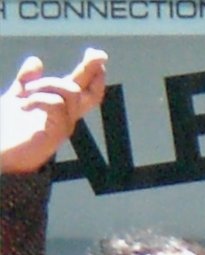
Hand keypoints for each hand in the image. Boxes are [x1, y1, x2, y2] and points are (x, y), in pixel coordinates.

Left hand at [1, 51, 106, 174]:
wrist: (0, 155)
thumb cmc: (7, 132)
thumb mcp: (16, 98)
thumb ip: (27, 81)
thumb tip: (36, 61)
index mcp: (58, 108)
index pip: (80, 87)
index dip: (90, 72)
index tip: (97, 56)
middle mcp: (66, 118)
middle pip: (88, 93)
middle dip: (93, 71)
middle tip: (99, 55)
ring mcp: (63, 126)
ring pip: (68, 91)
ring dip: (45, 84)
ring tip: (25, 93)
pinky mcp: (56, 133)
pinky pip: (55, 104)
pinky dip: (37, 98)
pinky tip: (22, 104)